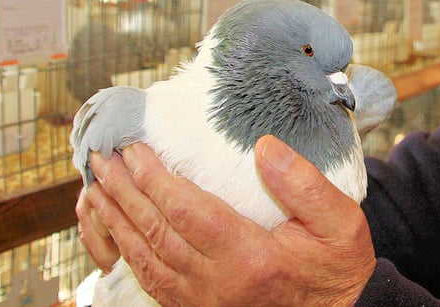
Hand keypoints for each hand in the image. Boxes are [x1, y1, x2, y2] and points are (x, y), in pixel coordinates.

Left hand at [83, 138, 375, 305]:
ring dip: (117, 220)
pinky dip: (128, 252)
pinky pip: (151, 281)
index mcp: (251, 258)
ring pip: (146, 258)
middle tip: (102, 158)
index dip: (154, 178)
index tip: (134, 148)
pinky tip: (117, 229)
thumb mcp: (341, 223)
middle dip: (124, 192)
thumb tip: (265, 148)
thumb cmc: (337, 268)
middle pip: (157, 232)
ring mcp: (204, 303)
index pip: (187, 212)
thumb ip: (306, 185)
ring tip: (98, 186)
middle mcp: (218, 285)